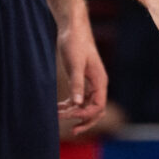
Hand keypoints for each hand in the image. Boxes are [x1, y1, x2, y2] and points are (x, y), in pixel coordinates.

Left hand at [56, 19, 108, 133]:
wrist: (72, 28)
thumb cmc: (75, 43)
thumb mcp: (75, 64)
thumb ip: (77, 84)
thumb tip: (76, 104)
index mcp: (100, 81)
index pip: (98, 107)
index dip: (86, 115)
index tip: (69, 115)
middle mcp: (97, 84)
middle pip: (96, 110)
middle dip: (85, 121)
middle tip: (73, 130)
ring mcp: (90, 82)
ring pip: (87, 105)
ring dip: (75, 113)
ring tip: (59, 116)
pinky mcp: (81, 79)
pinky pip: (79, 98)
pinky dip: (71, 105)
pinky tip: (59, 107)